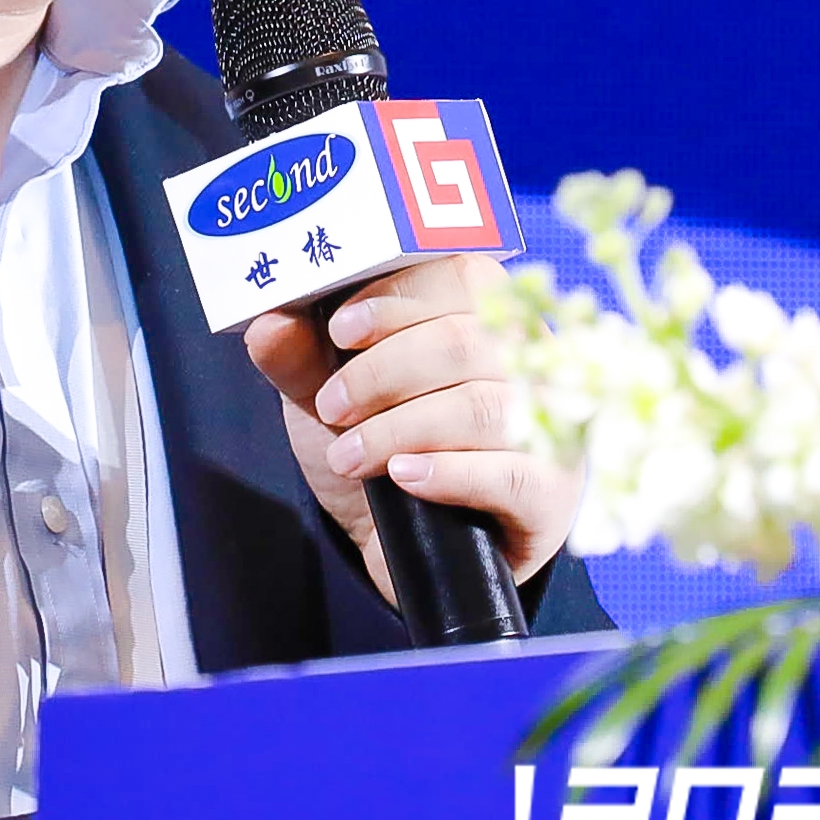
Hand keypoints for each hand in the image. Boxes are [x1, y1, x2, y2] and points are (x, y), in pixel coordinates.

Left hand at [242, 254, 582, 601]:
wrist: (400, 542)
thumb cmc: (378, 446)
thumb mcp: (329, 399)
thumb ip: (301, 359)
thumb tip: (268, 323)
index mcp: (486, 313)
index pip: (458, 277)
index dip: (397, 298)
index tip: (339, 330)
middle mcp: (531, 360)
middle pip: (464, 342)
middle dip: (383, 373)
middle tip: (331, 406)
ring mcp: (551, 426)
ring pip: (481, 406)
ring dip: (399, 429)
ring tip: (349, 455)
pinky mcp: (551, 492)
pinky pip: (511, 474)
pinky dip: (449, 472)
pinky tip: (404, 477)